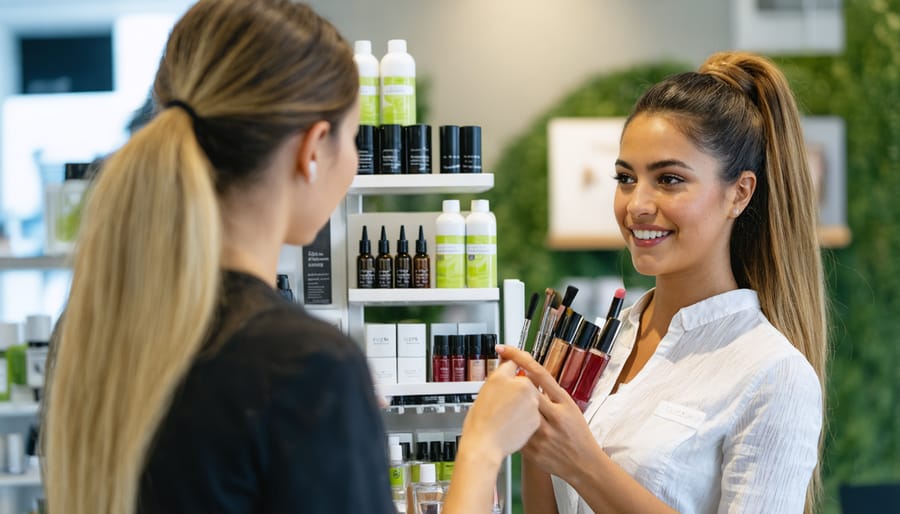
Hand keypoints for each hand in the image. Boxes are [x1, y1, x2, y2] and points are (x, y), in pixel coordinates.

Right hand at [460, 358, 540, 462]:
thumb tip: (511, 361)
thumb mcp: (490, 384)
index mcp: (522, 382)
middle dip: (515, 390)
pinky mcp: (534, 424)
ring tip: (501, 414)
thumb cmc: (483, 417)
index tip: (508, 367)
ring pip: (526, 401)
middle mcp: (532, 395)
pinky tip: (508, 423)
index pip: (517, 368)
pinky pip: (529, 416)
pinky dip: (521, 418)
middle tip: (498, 401)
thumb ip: (505, 369)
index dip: (510, 370)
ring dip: (518, 404)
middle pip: (524, 386)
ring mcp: (534, 410)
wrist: (484, 445)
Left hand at [496, 345, 601, 480]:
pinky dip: (509, 426)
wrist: (584, 464)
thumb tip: (530, 374)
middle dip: (508, 380)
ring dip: (506, 404)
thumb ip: (552, 393)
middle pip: (525, 391)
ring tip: (499, 401)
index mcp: (564, 402)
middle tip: (495, 373)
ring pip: (517, 412)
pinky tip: (505, 424)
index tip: (506, 349)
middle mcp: (554, 417)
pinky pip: (515, 432)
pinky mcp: (533, 450)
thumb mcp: (571, 408)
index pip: (540, 374)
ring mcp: (543, 435)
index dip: (520, 358)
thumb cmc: (577, 434)